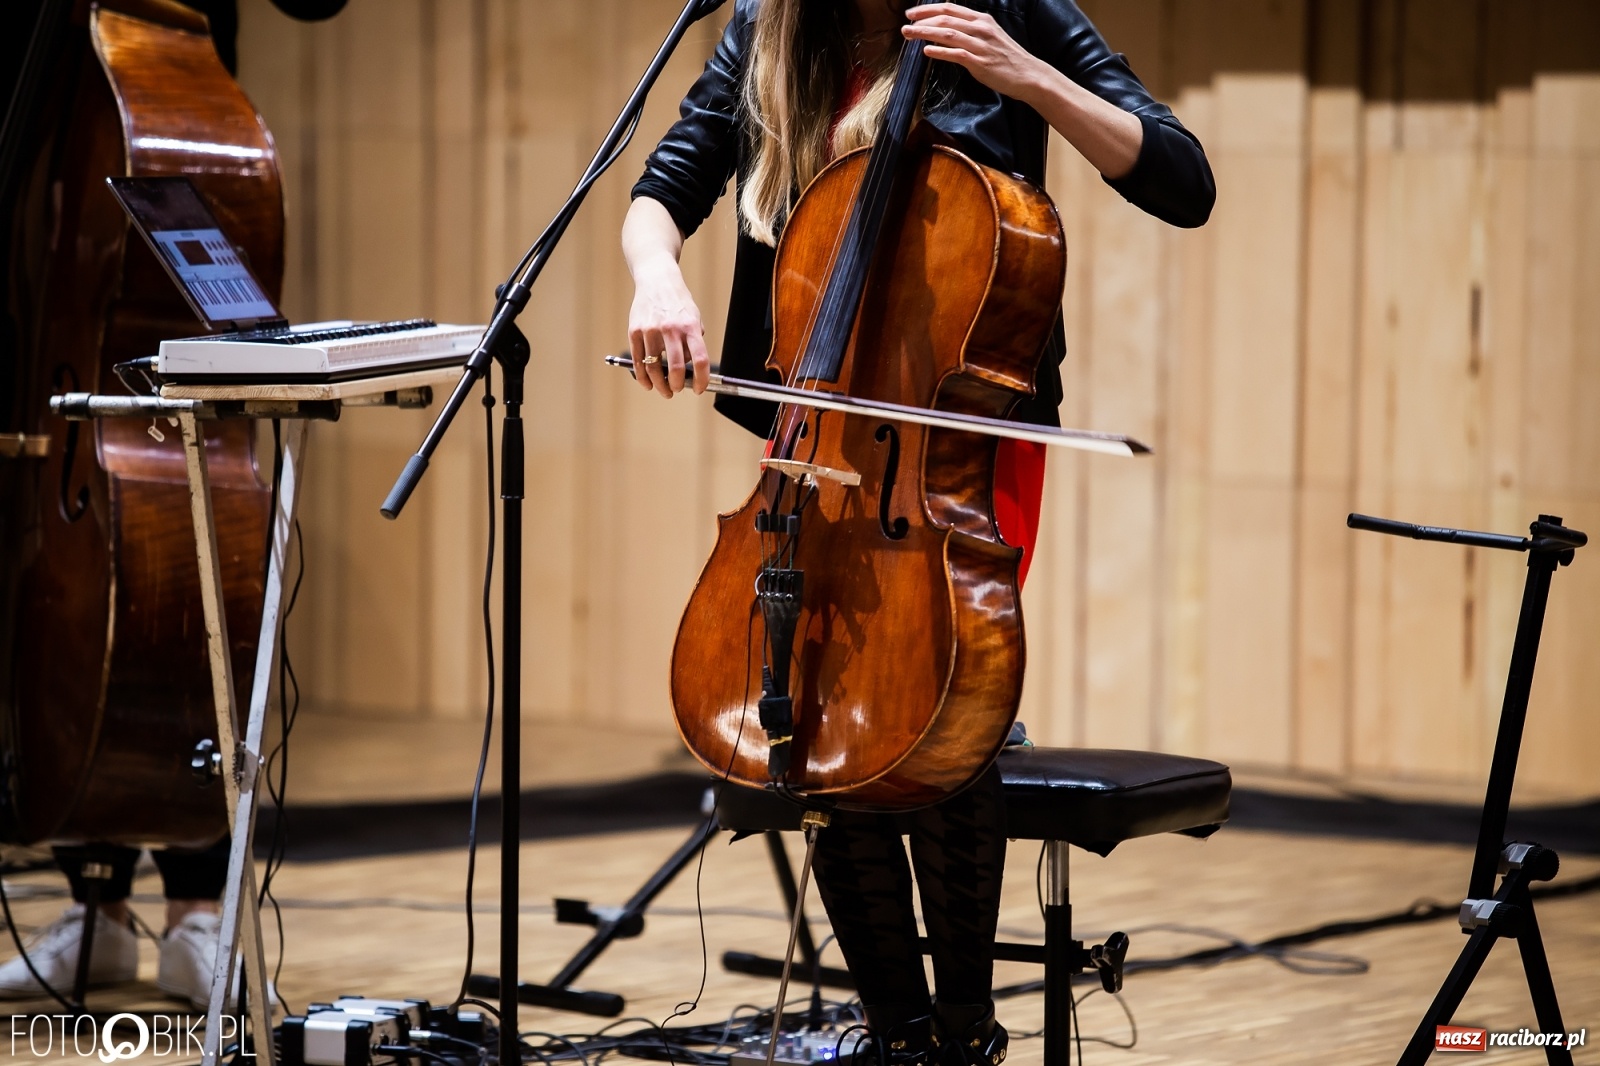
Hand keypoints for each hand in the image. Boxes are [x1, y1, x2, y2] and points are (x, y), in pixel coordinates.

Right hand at [626, 262, 708, 397]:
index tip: (699, 389)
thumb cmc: (678, 302)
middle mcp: (671, 329)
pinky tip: (647, 383)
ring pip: (654, 368)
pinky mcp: (634, 331)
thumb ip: (694, 341)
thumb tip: (690, 368)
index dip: (701, 379)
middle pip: (676, 367)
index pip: (700, 359)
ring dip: (659, 385)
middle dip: (677, 385)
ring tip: (664, 390)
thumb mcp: (694, 317)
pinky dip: (643, 377)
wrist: (656, 280)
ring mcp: (651, 330)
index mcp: (690, 327)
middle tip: (677, 390)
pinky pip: (638, 360)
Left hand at [902, 4, 1044, 104]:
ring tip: (909, 35)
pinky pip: (956, 54)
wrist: (1028, 74)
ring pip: (947, 34)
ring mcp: (980, 45)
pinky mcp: (980, 62)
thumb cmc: (1007, 58)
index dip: (928, 9)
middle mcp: (980, 28)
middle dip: (922, 20)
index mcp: (981, 20)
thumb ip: (970, 32)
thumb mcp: (989, 36)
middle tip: (905, 25)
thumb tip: (946, 31)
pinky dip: (940, 51)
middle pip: (945, 19)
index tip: (912, 14)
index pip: (950, 9)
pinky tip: (926, 51)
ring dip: (925, 33)